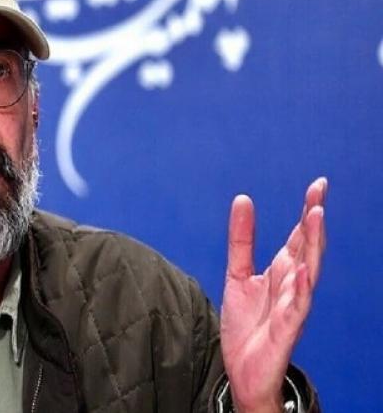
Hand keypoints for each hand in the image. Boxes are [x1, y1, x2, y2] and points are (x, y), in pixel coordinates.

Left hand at [220, 177, 326, 412]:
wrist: (243, 370)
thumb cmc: (247, 325)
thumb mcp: (237, 275)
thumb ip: (241, 240)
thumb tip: (243, 200)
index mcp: (282, 272)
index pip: (299, 237)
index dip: (308, 212)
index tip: (318, 185)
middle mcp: (292, 285)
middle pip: (307, 248)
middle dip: (313, 221)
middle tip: (318, 193)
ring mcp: (292, 307)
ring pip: (308, 272)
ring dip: (312, 245)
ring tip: (314, 217)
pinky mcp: (286, 329)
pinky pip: (296, 307)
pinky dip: (301, 289)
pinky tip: (303, 271)